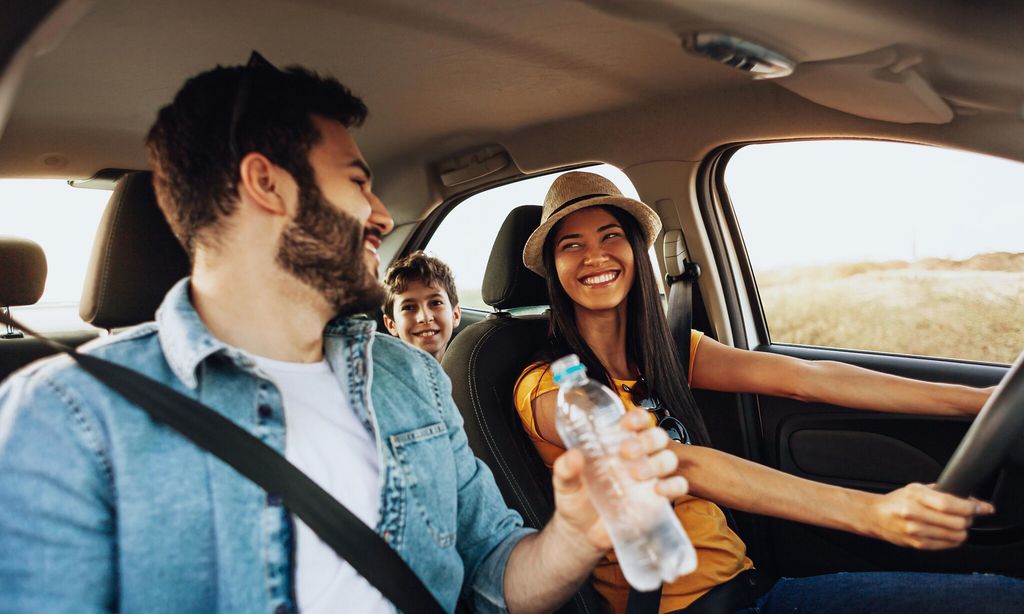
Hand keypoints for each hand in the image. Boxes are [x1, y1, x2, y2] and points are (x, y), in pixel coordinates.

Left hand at [550, 409, 688, 551]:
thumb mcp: (565, 484)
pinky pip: (678, 486)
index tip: (627, 423)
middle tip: (627, 452)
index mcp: (616, 445)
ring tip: (636, 474)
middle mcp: (637, 458)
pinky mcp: (657, 499)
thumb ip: (565, 469)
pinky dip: (674, 486)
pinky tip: (657, 490)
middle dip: (647, 440)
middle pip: (657, 437)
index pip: (636, 422)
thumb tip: (573, 456)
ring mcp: (649, 478)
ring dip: (657, 462)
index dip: (638, 417)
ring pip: (669, 458)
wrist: (582, 533)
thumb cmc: (575, 501)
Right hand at [867, 482, 993, 548]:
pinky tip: (950, 532)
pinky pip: (947, 545)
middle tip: (969, 515)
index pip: (949, 504)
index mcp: (915, 496)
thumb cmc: (898, 501)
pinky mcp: (917, 544)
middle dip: (969, 518)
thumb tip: (969, 499)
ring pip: (956, 535)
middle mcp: (914, 514)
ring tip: (959, 524)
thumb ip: (940, 492)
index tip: (982, 507)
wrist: (875, 516)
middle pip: (956, 521)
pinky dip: (955, 539)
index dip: (971, 506)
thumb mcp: (916, 489)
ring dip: (963, 530)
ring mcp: (915, 531)